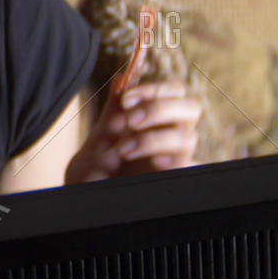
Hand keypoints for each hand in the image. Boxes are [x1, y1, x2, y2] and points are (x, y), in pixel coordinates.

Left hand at [64, 81, 200, 183]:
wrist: (86, 200)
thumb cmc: (93, 173)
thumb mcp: (98, 141)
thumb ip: (112, 112)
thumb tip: (122, 78)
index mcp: (155, 122)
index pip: (174, 92)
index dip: (154, 89)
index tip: (125, 98)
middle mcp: (170, 138)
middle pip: (191, 107)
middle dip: (160, 108)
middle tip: (129, 120)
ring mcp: (175, 159)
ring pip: (189, 136)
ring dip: (153, 139)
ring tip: (123, 150)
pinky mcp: (174, 177)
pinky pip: (191, 165)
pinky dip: (175, 160)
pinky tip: (154, 164)